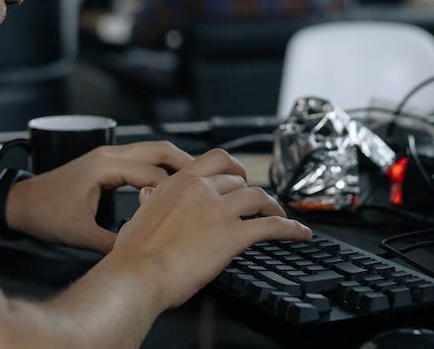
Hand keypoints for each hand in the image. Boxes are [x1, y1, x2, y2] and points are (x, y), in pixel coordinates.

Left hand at [6, 140, 192, 252]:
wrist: (19, 204)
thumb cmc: (44, 214)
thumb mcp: (80, 235)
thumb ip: (113, 243)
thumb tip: (140, 253)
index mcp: (105, 167)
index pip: (153, 173)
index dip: (175, 190)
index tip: (195, 203)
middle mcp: (108, 154)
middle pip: (159, 149)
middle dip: (187, 162)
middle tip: (210, 178)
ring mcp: (106, 155)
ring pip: (151, 150)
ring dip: (174, 162)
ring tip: (196, 180)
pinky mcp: (104, 162)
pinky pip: (139, 158)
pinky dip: (158, 167)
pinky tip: (168, 182)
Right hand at [107, 148, 312, 309]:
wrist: (138, 274)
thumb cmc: (134, 253)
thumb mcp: (139, 215)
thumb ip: (151, 200)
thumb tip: (151, 193)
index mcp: (179, 182)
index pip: (216, 159)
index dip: (234, 167)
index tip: (240, 176)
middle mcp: (201, 189)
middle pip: (239, 181)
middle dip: (251, 192)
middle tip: (258, 203)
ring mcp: (219, 210)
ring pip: (258, 197)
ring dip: (273, 206)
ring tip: (279, 215)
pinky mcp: (233, 234)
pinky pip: (271, 226)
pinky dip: (290, 227)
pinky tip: (299, 233)